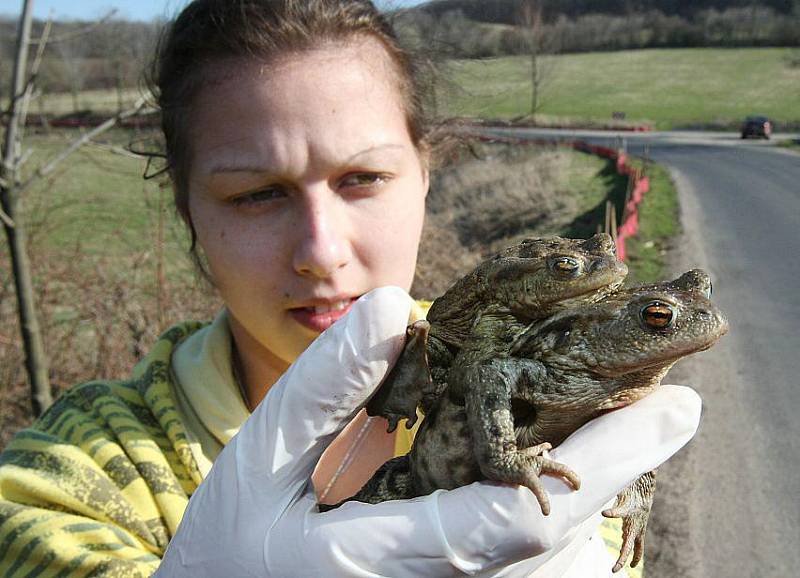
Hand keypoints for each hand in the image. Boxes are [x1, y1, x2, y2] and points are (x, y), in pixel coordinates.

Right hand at [156, 287, 700, 576]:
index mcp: (385, 561)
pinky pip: (521, 574)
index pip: (516, 519)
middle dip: (611, 472)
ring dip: (582, 497)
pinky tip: (541, 483)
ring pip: (550, 567)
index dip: (603, 463)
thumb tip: (399, 310)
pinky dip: (547, 527)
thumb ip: (324, 388)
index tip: (672, 409)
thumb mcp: (261, 460)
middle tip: (657, 404)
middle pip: (557, 547)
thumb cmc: (231, 551)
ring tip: (602, 431)